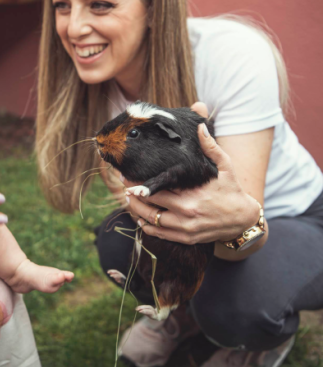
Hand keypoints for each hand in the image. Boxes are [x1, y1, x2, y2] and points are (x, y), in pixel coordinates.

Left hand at [124, 102, 258, 244]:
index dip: (138, 183)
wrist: (243, 220)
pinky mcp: (186, 238)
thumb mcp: (226, 167)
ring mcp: (185, 228)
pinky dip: (147, 227)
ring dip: (136, 210)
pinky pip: (160, 234)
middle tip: (123, 185)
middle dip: (133, 194)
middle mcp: (185, 213)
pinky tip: (140, 218)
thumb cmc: (232, 191)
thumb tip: (200, 128)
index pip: (156, 188)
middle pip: (149, 204)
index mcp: (191, 196)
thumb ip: (211, 148)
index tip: (127, 175)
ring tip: (128, 200)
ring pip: (151, 220)